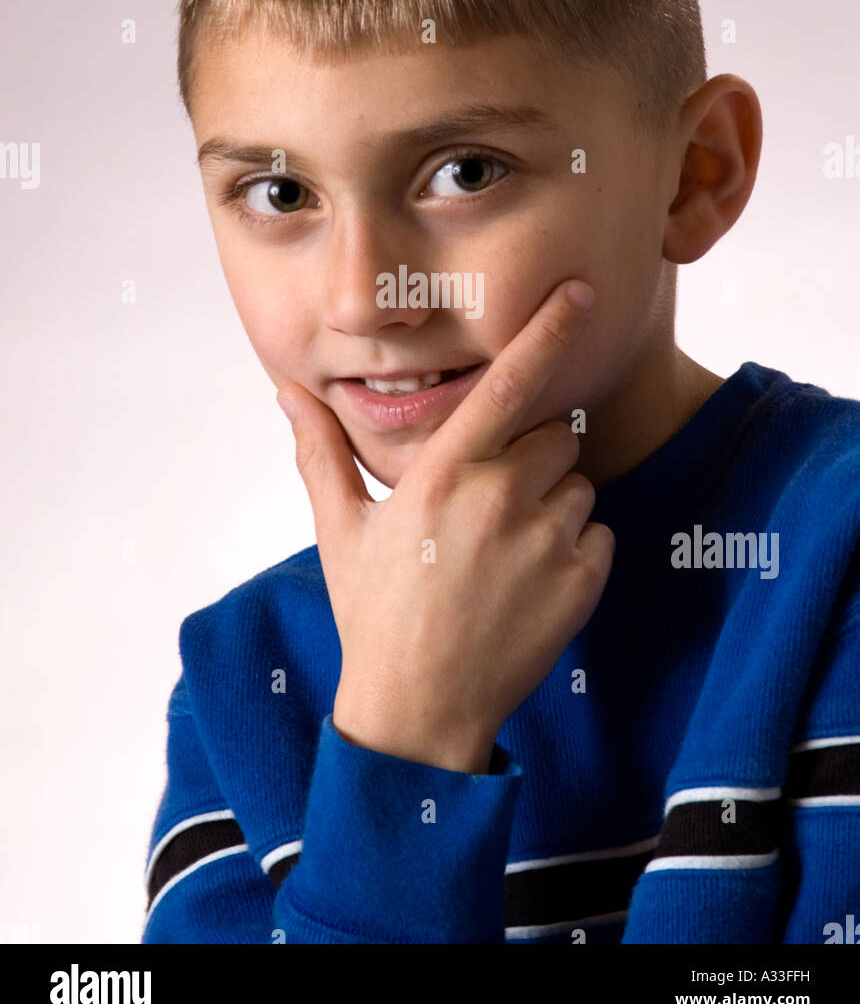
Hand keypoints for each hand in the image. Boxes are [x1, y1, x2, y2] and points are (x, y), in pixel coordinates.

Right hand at [277, 279, 613, 772]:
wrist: (419, 711)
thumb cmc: (375, 611)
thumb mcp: (341, 528)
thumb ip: (320, 449)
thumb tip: (287, 389)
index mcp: (444, 474)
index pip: (507, 382)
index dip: (547, 330)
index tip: (582, 292)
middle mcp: (501, 498)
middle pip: (554, 434)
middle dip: (531, 457)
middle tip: (487, 507)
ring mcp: (547, 542)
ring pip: (578, 484)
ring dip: (554, 504)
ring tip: (502, 552)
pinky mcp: (582, 582)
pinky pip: (599, 534)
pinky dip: (575, 550)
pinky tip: (528, 583)